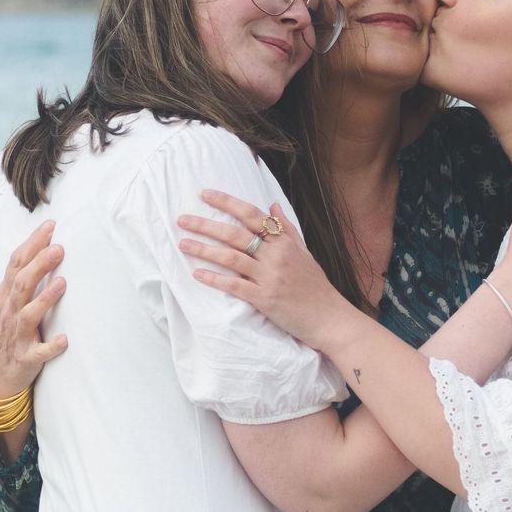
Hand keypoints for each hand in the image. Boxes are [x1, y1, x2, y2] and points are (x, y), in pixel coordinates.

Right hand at [0, 221, 68, 399]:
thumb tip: (42, 247)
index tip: (50, 225)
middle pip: (22, 283)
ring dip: (45, 298)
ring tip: (63, 283)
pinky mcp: (25, 358)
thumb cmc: (7, 332)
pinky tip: (65, 339)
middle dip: (39, 264)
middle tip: (59, 247)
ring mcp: (16, 335)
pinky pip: (38, 353)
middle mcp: (9, 312)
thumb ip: (22, 278)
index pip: (17, 264)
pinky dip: (51, 346)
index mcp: (6, 296)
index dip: (32, 244)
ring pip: (29, 314)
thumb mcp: (8, 303)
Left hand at [178, 190, 353, 348]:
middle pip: (235, 234)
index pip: (251, 215)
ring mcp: (270, 277)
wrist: (328, 317)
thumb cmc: (315, 285)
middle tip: (182, 219)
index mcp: (284, 242)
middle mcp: (276, 255)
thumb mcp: (304, 252)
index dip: (227, 202)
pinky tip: (197, 274)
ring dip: (204, 250)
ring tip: (183, 244)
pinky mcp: (264, 299)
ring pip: (231, 257)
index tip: (205, 194)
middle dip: (206, 225)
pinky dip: (214, 279)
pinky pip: (234, 286)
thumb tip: (272, 205)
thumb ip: (286, 229)